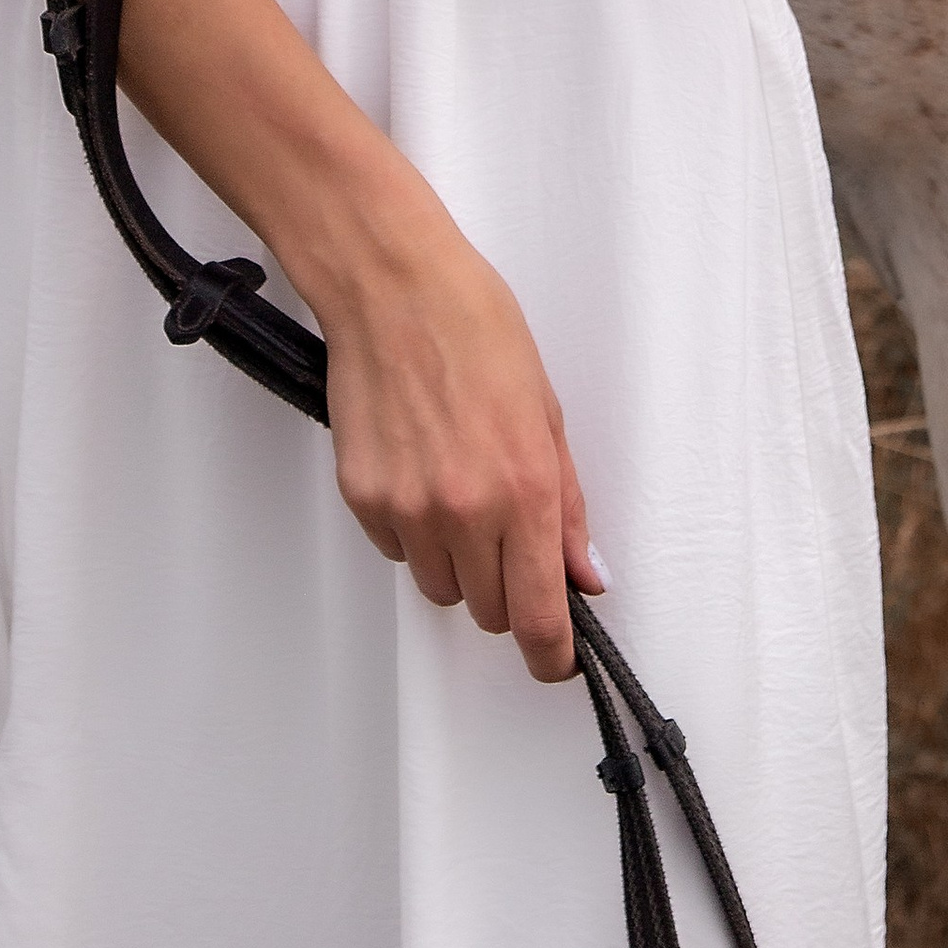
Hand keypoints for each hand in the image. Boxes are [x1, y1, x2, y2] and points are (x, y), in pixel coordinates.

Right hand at [317, 214, 603, 682]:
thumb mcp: (546, 412)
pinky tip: (419, 468)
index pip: (538, 617)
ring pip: (440, 586)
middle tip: (506, 533)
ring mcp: (409, 509)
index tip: (554, 660)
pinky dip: (412, 529)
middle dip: (506, 588)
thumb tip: (583, 571)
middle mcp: (465, 511)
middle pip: (489, 611)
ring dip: (456, 560)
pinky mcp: (364, 498)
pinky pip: (396, 549)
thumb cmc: (474, 327)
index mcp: (523, 489)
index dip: (550, 654)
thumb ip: (567, 504)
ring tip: (458, 486)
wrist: (394, 288)